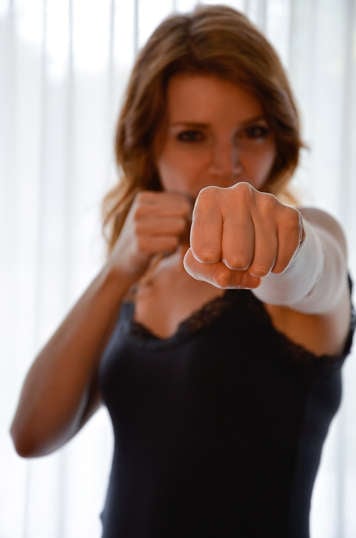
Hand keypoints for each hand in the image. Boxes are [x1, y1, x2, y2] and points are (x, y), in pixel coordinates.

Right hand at [107, 190, 191, 281]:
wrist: (120, 265)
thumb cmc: (146, 240)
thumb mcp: (155, 218)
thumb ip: (175, 209)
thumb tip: (207, 209)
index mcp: (142, 198)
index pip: (183, 201)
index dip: (186, 217)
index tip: (177, 229)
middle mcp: (138, 209)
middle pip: (184, 212)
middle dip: (185, 227)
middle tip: (177, 239)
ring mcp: (137, 226)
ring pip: (180, 226)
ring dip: (179, 239)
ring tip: (168, 244)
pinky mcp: (140, 244)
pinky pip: (173, 243)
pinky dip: (172, 249)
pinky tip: (160, 252)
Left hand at [183, 182, 302, 288]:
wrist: (259, 240)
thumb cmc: (222, 249)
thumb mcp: (202, 261)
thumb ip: (204, 271)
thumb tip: (225, 276)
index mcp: (209, 199)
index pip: (204, 253)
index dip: (210, 264)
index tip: (211, 255)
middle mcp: (239, 193)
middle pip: (235, 257)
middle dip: (236, 269)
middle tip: (236, 261)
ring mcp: (267, 202)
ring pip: (262, 259)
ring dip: (257, 270)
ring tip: (253, 261)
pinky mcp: (290, 216)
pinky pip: (283, 256)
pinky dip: (277, 267)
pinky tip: (271, 258)